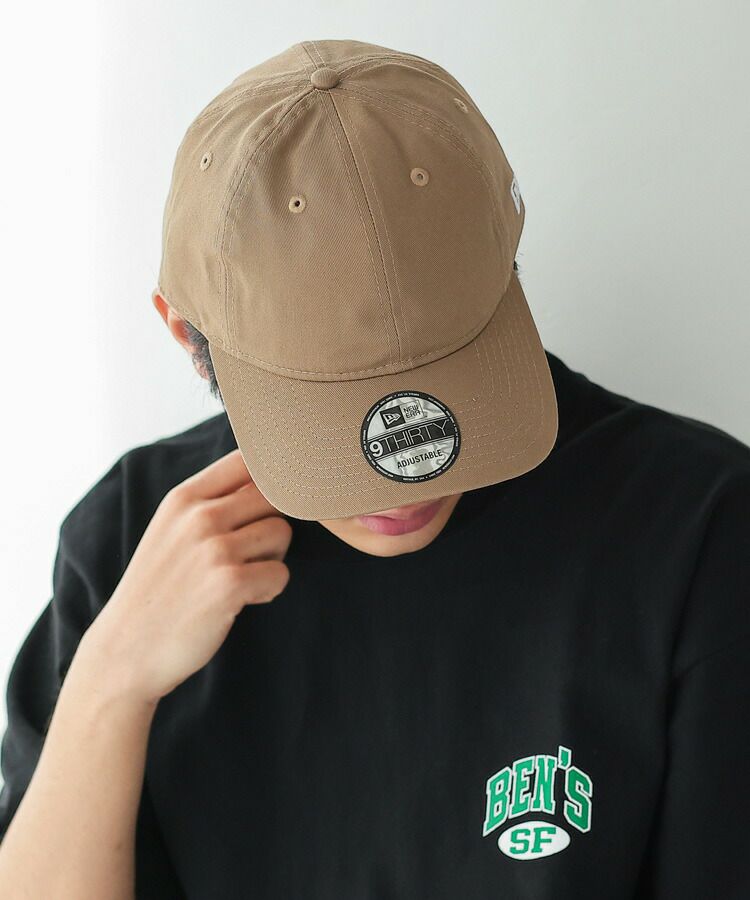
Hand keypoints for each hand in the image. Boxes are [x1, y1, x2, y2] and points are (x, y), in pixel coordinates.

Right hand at [76, 449, 291, 704]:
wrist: (127, 650)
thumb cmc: (159, 589)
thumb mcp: (172, 530)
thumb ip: (211, 501)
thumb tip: (271, 477)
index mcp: (184, 497)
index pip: (248, 460)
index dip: (272, 478)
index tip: (269, 504)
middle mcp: (198, 516)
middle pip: (274, 496)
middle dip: (274, 524)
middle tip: (253, 554)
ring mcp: (213, 549)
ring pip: (282, 533)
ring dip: (273, 559)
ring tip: (245, 578)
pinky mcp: (228, 584)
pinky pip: (280, 573)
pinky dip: (270, 589)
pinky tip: (245, 600)